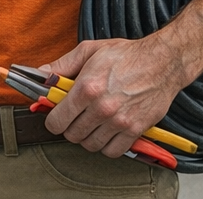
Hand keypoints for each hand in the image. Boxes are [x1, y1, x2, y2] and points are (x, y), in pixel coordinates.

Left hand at [41, 37, 189, 157]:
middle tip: (74, 117)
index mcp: (87, 88)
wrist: (162, 63)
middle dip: (69, 127)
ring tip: (90, 124)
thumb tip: (40, 75)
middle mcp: (102, 108)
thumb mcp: (89, 51)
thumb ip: (62, 65)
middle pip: (72, 135)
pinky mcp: (135, 130)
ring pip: (90, 145)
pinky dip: (106, 146)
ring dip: (86, 137)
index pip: (57, 120)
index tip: (55, 116)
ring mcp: (119, 121)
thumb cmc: (126, 55)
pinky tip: (106, 132)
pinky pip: (113, 151)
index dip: (52, 120)